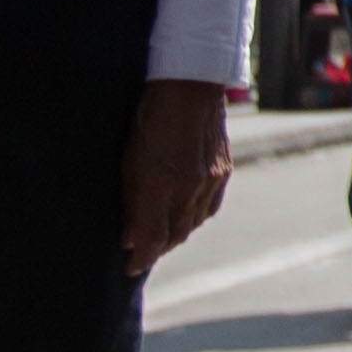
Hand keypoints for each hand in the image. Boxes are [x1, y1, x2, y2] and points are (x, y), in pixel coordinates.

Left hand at [118, 79, 234, 277]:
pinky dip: (194, 218)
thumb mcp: (128, 158)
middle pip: (174, 236)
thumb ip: (130, 200)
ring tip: (160, 235)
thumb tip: (128, 236)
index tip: (129, 268)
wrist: (189, 83)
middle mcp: (188, 187)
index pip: (151, 238)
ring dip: (175, 234)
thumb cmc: (149, 115)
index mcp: (159, 183)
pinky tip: (183, 215)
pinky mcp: (223, 172)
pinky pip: (209, 209)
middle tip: (141, 251)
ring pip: (193, 225)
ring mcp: (210, 180)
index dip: (140, 258)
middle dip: (156, 248)